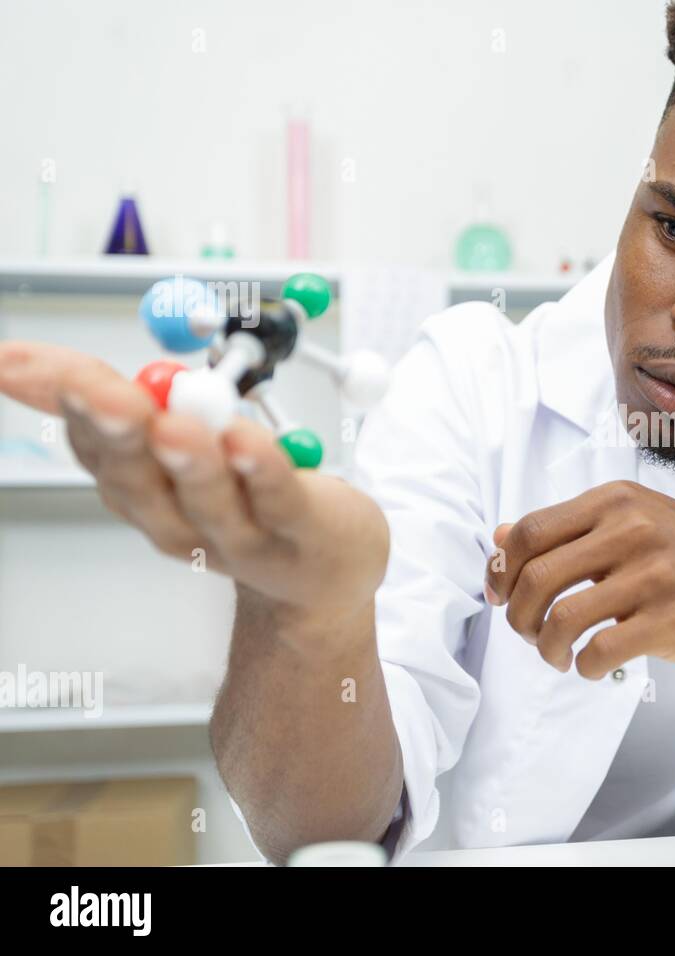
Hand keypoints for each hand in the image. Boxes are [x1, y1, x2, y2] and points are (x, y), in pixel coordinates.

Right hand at [0, 341, 389, 626]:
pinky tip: (249, 441)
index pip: (95, 446)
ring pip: (208, 497)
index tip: (66, 376)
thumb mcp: (161, 444)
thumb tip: (11, 357)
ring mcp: (239, 532)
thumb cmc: (240, 501)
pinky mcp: (300, 528)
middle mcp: (177, 519)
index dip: (76, 407)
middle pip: (142, 479)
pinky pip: (278, 498)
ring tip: (175, 425)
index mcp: (139, 490)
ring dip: (190, 460)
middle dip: (121, 434)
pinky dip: (262, 469)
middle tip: (110, 396)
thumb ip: (102, 399)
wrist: (320, 578)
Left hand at [484, 479, 674, 678]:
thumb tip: (499, 536)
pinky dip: (584, 667)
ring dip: (547, 648)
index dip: (502, 571)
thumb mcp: (635, 524)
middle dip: (518, 617)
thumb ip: (569, 529)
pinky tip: (594, 666)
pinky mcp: (672, 618)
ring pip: (561, 618)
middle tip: (530, 634)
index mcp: (617, 500)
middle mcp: (633, 528)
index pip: (530, 532)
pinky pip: (599, 651)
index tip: (502, 597)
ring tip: (559, 655)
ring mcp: (654, 572)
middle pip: (535, 576)